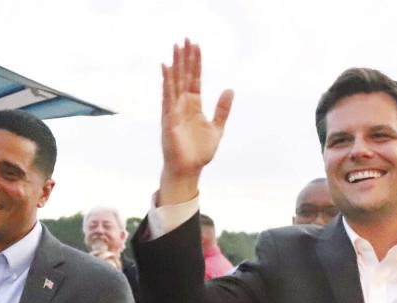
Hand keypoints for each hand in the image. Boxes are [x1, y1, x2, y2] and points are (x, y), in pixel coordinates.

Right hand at [159, 39, 233, 204]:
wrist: (189, 170)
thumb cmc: (199, 153)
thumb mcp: (217, 128)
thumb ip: (222, 109)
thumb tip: (230, 89)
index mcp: (194, 106)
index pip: (195, 79)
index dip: (196, 63)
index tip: (196, 46)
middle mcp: (182, 105)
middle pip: (184, 77)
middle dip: (185, 58)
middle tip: (186, 38)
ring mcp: (174, 111)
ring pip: (175, 82)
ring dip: (176, 65)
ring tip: (176, 47)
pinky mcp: (168, 119)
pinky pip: (167, 97)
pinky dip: (167, 83)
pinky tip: (166, 69)